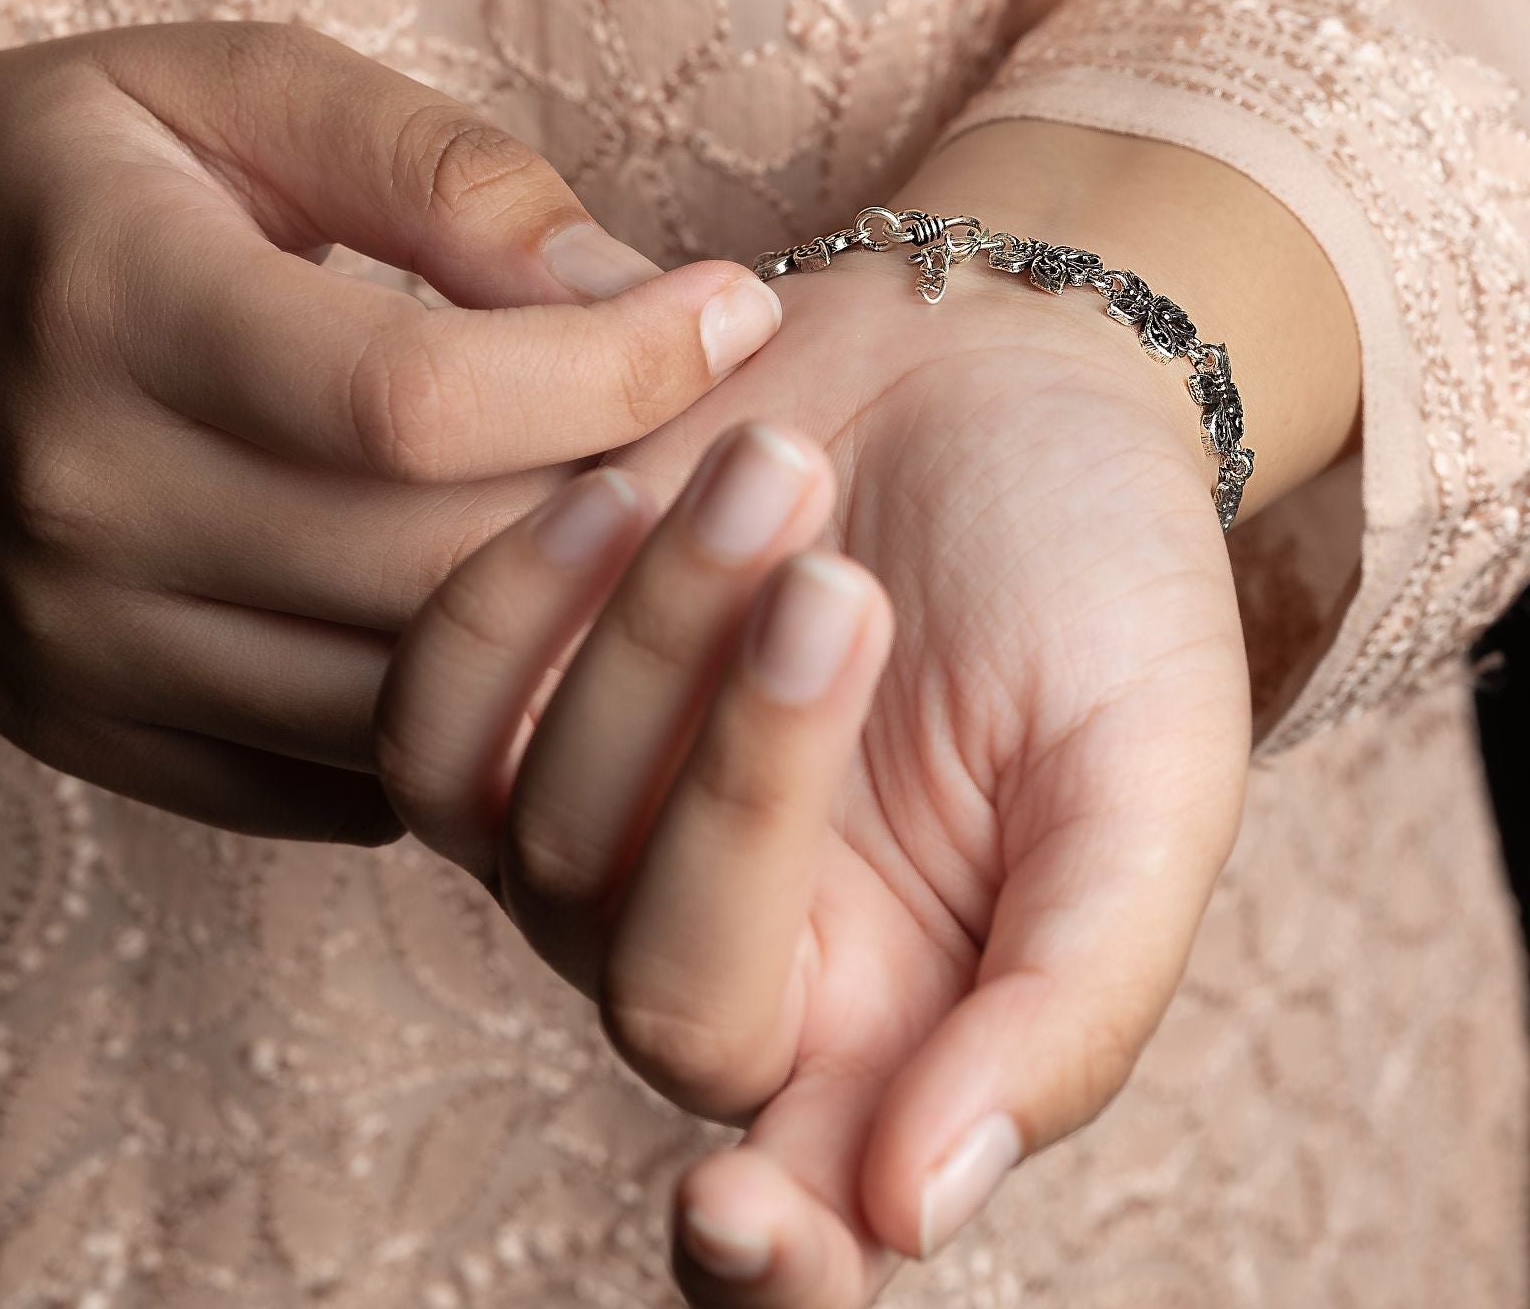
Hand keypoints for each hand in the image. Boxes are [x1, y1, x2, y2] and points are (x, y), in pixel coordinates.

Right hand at [0, 11, 781, 839]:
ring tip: (644, 521)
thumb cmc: (59, 165)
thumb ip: (439, 168)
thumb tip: (633, 287)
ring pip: (397, 699)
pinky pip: (334, 782)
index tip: (730, 312)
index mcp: (112, 305)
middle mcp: (79, 502)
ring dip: (560, 621)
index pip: (417, 399)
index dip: (616, 367)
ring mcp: (73, 645)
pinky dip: (454, 716)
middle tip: (731, 430)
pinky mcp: (85, 728)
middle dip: (626, 502)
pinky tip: (511, 615)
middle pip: (430, 565)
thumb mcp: (235, 84)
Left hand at [376, 122, 1360, 1303]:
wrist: (985, 362)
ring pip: (534, 837)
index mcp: (900, 1011)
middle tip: (845, 587)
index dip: (765, 1260)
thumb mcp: (1150, 774)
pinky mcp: (511, 702)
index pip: (800, 1222)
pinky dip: (506, 603)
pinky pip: (430, 721)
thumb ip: (1072, 997)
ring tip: (771, 467)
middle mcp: (728, 949)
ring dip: (648, 648)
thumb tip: (915, 1207)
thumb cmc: (1095, 568)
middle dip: (748, 776)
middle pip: (663, 987)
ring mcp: (595, 829)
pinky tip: (617, 483)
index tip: (734, 1220)